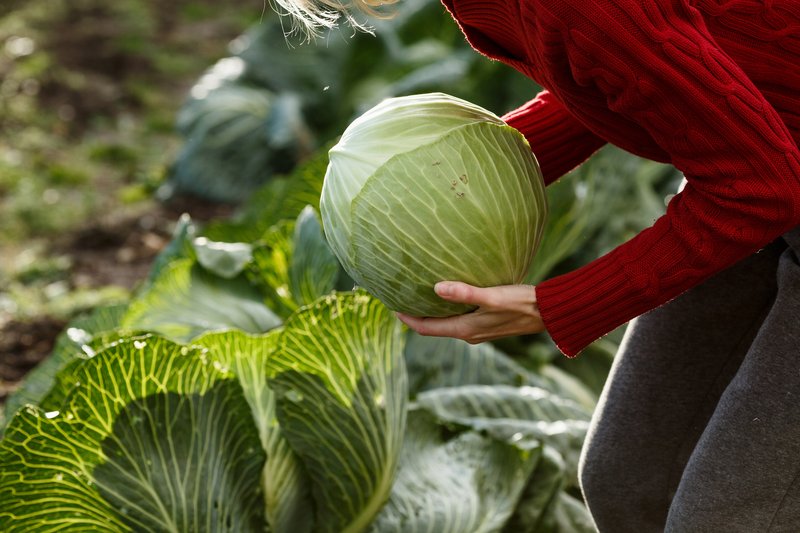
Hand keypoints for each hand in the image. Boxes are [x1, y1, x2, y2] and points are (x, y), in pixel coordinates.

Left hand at [396, 281, 545, 343]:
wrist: (549, 313)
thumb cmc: (522, 303)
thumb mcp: (492, 296)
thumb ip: (465, 293)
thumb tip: (436, 288)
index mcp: (465, 330)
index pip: (425, 327)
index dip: (406, 318)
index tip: (390, 305)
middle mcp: (469, 333)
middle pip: (432, 327)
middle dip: (414, 314)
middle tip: (399, 298)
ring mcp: (478, 329)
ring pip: (445, 323)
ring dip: (430, 312)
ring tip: (417, 295)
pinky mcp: (487, 322)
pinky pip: (458, 318)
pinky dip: (446, 309)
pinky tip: (446, 294)